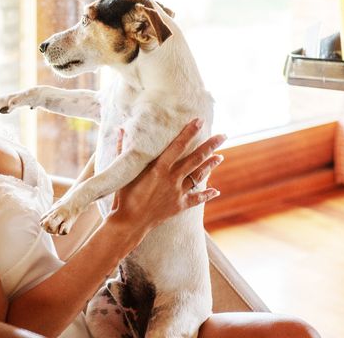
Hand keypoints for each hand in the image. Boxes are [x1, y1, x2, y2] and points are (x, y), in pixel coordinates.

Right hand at [107, 119, 223, 242]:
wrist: (129, 222)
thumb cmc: (124, 195)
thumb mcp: (124, 171)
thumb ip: (123, 149)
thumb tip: (120, 129)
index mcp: (159, 169)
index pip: (177, 146)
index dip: (189, 132)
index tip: (199, 121)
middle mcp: (172, 179)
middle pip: (195, 159)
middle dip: (210, 146)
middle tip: (223, 135)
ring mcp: (177, 193)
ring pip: (198, 176)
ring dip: (210, 166)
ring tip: (220, 156)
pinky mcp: (179, 205)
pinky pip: (196, 199)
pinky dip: (206, 195)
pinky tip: (216, 191)